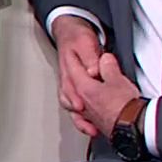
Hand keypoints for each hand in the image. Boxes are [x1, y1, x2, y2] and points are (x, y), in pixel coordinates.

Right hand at [51, 15, 104, 136]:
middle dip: (79, 116)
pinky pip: (75, 106)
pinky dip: (82, 118)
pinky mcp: (76, 88)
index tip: (83, 108)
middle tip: (90, 126)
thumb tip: (93, 71)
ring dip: (80, 120)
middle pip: (69, 101)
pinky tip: (92, 126)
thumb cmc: (78, 37)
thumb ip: (90, 57)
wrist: (71, 31)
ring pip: (71, 106)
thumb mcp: (86, 42)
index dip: (76, 98)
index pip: (71, 86)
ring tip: (91, 130)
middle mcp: (67, 79)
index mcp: (69, 69)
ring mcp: (70, 84)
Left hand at [74, 53, 143, 138]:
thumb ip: (108, 66)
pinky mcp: (97, 125)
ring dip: (77, 95)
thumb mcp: (117, 78)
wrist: (134, 127)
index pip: (74, 70)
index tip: (73, 53)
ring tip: (82, 90)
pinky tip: (90, 112)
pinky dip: (84, 113)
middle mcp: (82, 104)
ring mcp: (89, 116)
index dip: (74, 59)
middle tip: (78, 69)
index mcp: (84, 89)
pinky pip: (84, 118)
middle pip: (73, 87)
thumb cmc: (125, 105)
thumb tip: (105, 60)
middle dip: (75, 77)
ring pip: (75, 103)